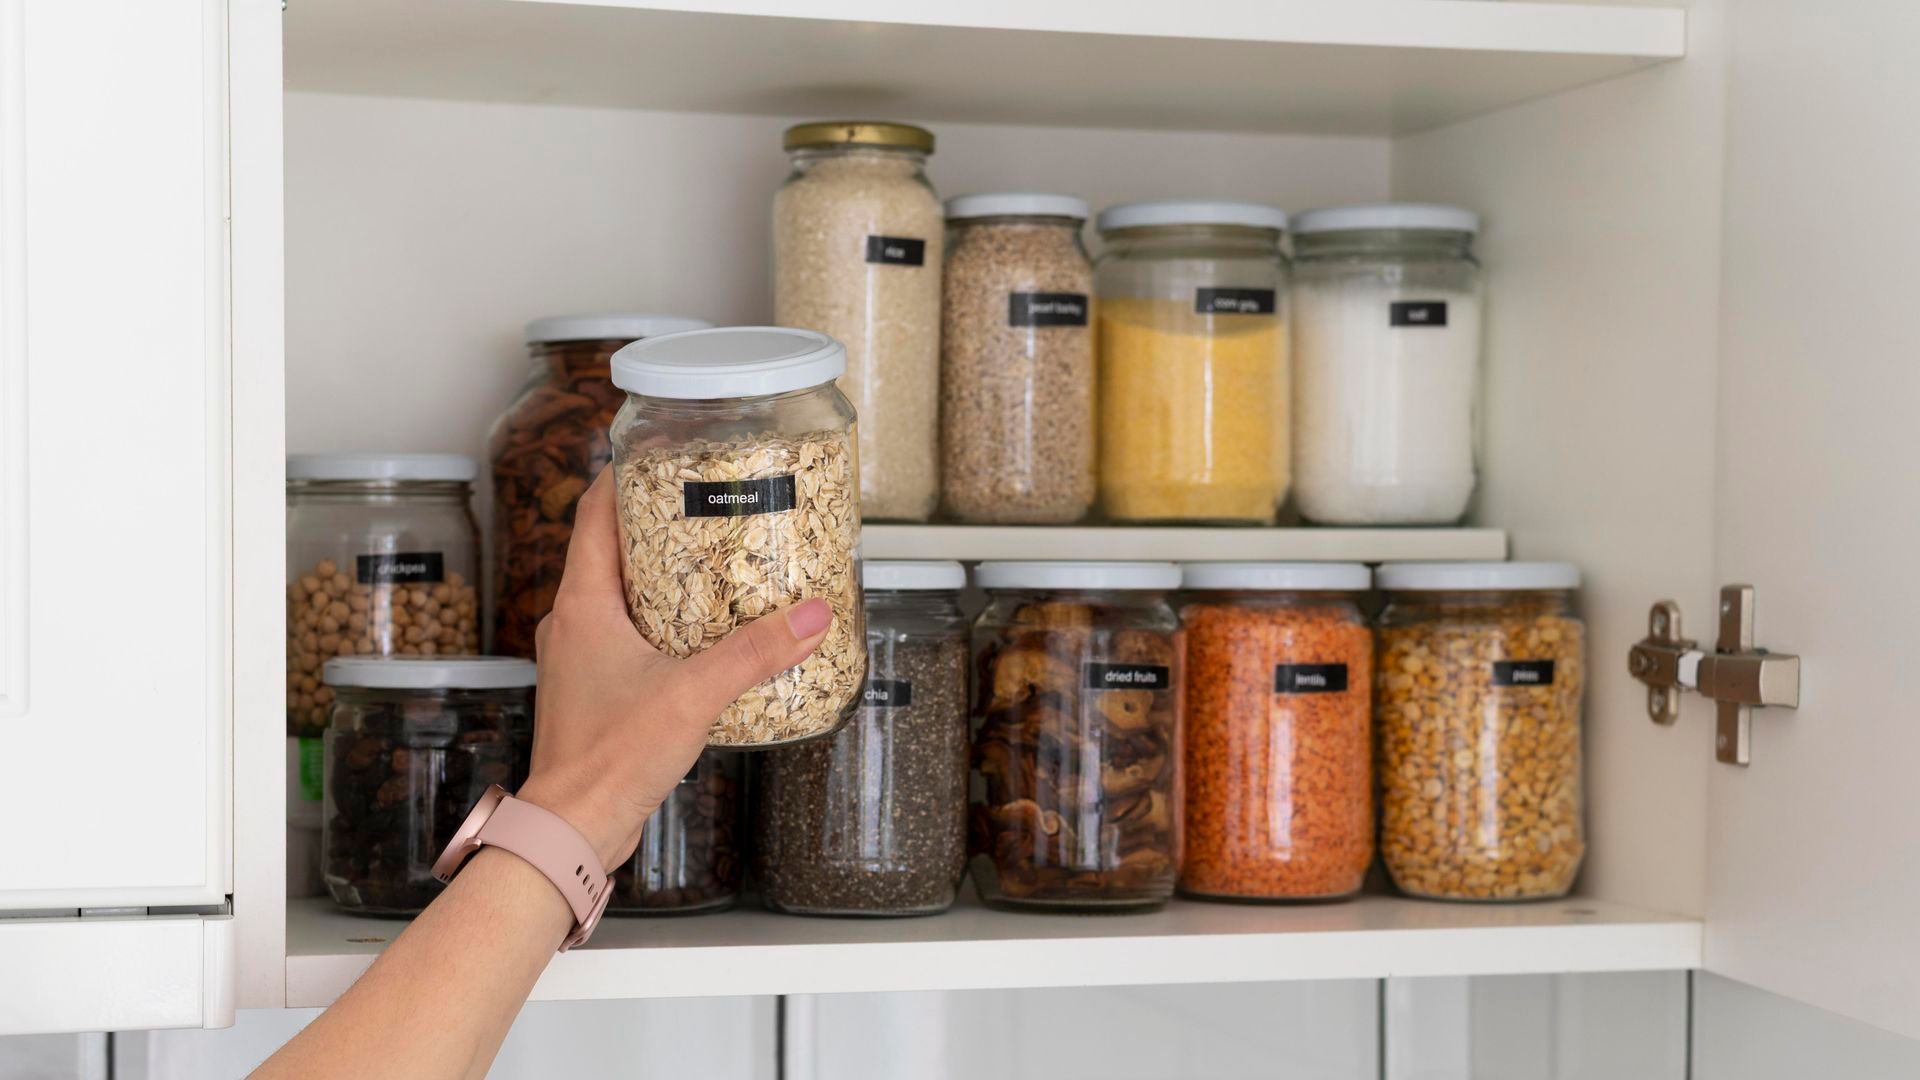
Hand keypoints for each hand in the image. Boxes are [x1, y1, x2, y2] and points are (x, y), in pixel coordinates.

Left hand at [514, 468, 832, 867]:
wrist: (573, 827)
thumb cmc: (608, 759)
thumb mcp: (693, 693)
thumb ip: (755, 651)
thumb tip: (810, 617)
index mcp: (581, 603)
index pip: (594, 513)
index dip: (624, 477)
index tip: (661, 454)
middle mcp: (572, 623)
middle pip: (611, 550)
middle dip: (659, 527)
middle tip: (709, 508)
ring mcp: (580, 658)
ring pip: (620, 597)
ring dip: (663, 579)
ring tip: (717, 568)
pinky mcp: (595, 691)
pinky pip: (627, 637)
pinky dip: (662, 625)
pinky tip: (704, 638)